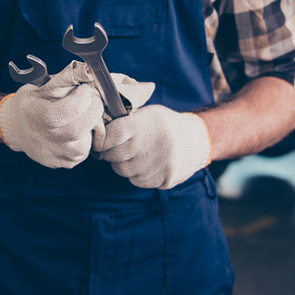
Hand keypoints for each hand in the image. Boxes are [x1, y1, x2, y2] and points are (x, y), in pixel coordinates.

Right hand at [0, 61, 104, 168]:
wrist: (16, 128)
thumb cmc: (30, 104)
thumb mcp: (40, 87)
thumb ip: (63, 80)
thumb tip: (83, 71)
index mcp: (41, 116)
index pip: (74, 107)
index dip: (84, 95)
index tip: (84, 88)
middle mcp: (49, 140)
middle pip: (85, 124)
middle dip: (93, 107)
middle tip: (88, 99)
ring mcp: (58, 154)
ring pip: (89, 138)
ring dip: (89, 124)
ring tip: (78, 115)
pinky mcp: (66, 162)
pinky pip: (86, 149)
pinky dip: (85, 137)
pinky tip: (74, 128)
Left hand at [93, 75, 210, 188]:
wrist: (195, 139)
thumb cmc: (163, 124)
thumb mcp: (147, 113)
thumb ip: (125, 121)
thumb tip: (98, 129)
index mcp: (144, 124)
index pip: (112, 134)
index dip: (103, 139)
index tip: (102, 140)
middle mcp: (150, 144)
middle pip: (114, 154)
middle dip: (110, 152)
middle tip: (116, 147)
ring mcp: (157, 163)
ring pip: (122, 170)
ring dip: (122, 164)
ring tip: (133, 154)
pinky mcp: (163, 178)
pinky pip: (135, 180)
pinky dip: (135, 174)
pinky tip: (145, 164)